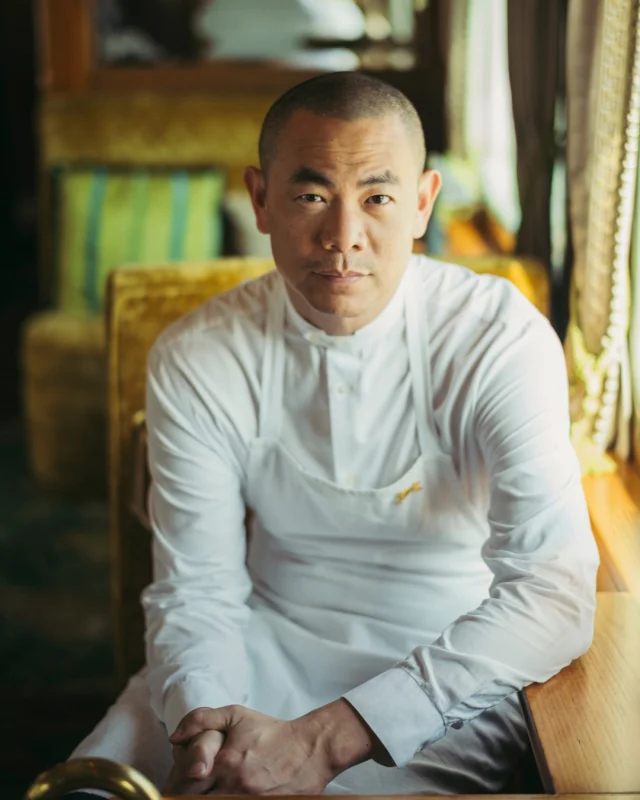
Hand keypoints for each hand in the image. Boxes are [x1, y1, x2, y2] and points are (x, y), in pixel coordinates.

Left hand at [169, 699, 385, 793]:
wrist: (309, 749)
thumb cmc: (270, 732)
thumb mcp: (235, 715)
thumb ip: (201, 720)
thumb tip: (174, 737)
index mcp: (224, 762)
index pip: (186, 784)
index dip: (175, 787)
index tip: (174, 786)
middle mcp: (235, 786)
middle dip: (187, 796)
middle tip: (182, 792)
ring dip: (205, 799)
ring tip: (204, 793)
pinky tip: (223, 795)